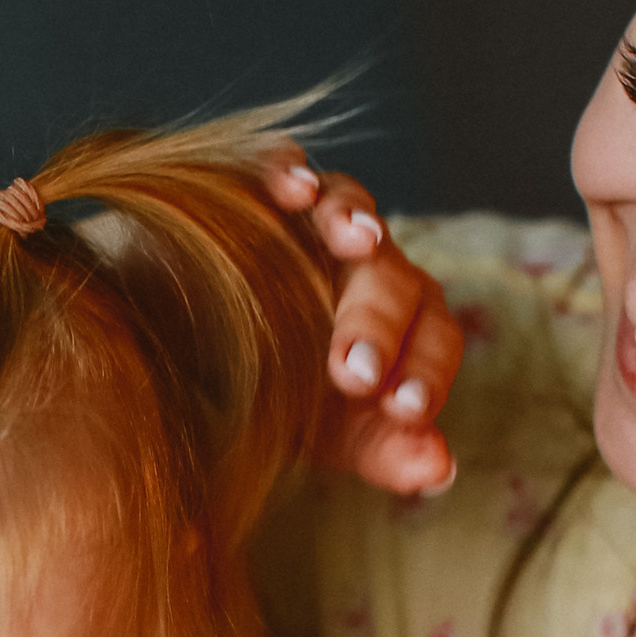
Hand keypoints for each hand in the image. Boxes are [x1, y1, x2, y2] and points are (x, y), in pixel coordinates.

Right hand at [262, 150, 460, 494]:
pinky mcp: (261, 189)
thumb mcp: (333, 434)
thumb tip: (441, 470)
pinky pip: (281, 166)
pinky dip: (287, 168)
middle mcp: (371, 266)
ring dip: (351, 217)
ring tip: (351, 238)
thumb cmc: (283, 396)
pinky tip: (289, 187)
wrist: (194, 356)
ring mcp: (318, 222)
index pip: (434, 339)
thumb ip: (387, 450)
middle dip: (375, 323)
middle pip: (391, 278)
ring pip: (350, 203)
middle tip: (349, 375)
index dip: (425, 372)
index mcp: (404, 325)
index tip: (405, 412)